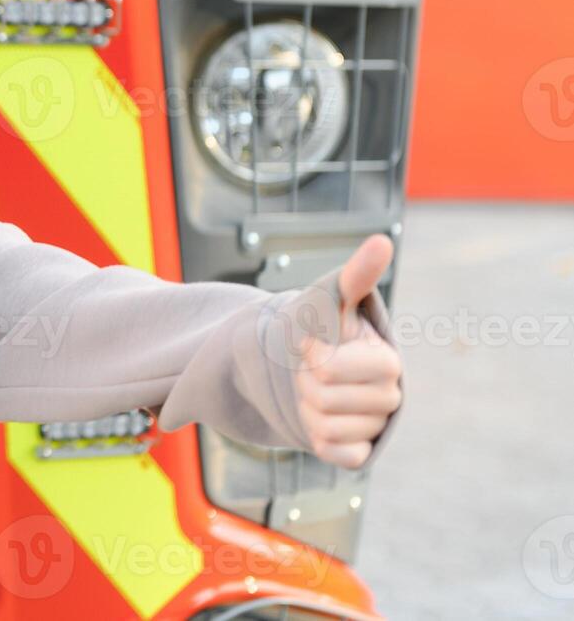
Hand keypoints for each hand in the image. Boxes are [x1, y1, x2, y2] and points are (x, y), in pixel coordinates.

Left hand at [293, 234, 403, 469]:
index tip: (312, 346)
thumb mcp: (331, 298)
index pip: (336, 369)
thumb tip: (381, 240)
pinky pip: (339, 455)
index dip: (314, 358)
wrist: (305, 365)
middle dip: (305, 383)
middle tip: (310, 371)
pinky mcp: (360, 452)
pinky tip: (320, 420)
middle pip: (327, 399)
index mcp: (388, 362)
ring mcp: (376, 426)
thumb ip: (356, 274)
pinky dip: (319, 438)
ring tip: (314, 392)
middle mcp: (389, 396)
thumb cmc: (321, 328)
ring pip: (327, 427)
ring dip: (307, 408)